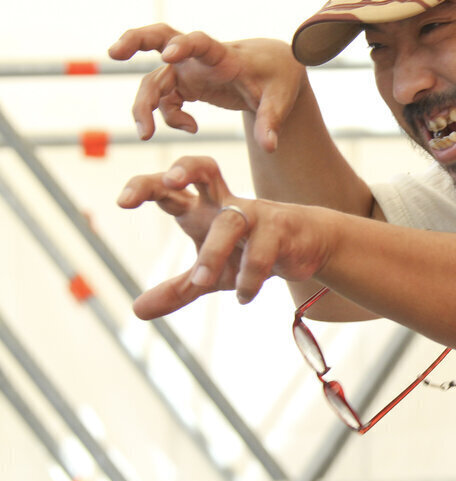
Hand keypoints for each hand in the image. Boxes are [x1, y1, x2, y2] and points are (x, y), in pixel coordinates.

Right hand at [108, 23, 304, 151]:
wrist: (273, 70)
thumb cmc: (277, 78)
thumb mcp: (280, 99)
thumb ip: (272, 122)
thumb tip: (270, 147)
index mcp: (223, 54)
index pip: (199, 42)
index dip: (182, 45)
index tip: (168, 54)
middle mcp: (198, 58)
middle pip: (159, 38)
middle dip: (134, 41)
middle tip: (113, 53)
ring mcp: (188, 70)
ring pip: (153, 80)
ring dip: (144, 105)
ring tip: (146, 135)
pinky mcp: (185, 84)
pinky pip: (165, 100)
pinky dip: (170, 117)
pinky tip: (192, 128)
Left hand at [117, 156, 330, 318]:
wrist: (308, 246)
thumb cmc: (251, 253)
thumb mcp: (211, 276)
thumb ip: (177, 290)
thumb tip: (136, 310)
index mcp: (203, 209)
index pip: (172, 188)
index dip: (147, 187)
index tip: (122, 202)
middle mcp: (227, 204)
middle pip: (204, 170)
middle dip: (183, 170)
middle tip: (169, 182)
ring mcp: (256, 213)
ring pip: (229, 223)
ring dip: (212, 254)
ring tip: (203, 282)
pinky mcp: (282, 230)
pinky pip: (260, 253)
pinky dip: (248, 278)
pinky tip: (244, 295)